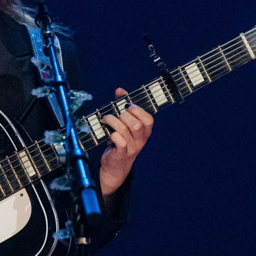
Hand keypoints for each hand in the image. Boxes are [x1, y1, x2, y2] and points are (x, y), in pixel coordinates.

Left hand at [99, 88, 152, 202]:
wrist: (115, 165)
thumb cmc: (120, 141)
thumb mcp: (124, 124)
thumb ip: (123, 106)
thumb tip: (120, 90)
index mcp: (144, 132)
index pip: (149, 119)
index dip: (138, 110)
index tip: (127, 106)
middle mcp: (140, 140)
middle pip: (137, 124)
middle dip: (123, 115)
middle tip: (115, 115)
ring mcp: (132, 148)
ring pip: (125, 130)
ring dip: (113, 121)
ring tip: (106, 120)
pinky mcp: (121, 153)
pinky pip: (119, 141)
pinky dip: (112, 134)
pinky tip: (108, 134)